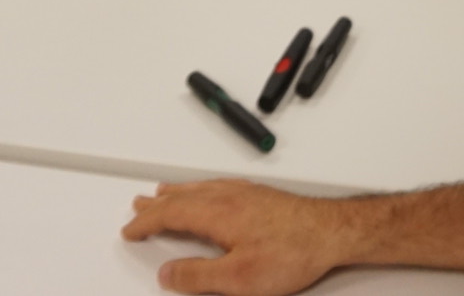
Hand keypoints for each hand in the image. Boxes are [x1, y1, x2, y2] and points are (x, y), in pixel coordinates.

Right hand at [123, 179, 352, 295]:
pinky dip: (201, 188)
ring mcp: (246, 194)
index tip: (129, 230)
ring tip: (163, 193)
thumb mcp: (238, 279)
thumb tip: (168, 273)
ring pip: (200, 189)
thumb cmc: (292, 252)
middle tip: (137, 206)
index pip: (170, 214)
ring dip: (177, 193)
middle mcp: (229, 197)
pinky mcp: (261, 197)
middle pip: (182, 197)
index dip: (146, 222)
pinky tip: (207, 191)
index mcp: (217, 214)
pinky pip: (218, 186)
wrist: (333, 232)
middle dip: (156, 204)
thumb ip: (198, 277)